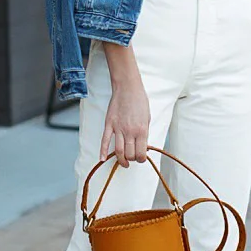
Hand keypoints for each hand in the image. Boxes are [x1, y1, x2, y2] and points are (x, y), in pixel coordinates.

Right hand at [100, 45, 149, 166]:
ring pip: (118, 151)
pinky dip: (103, 152)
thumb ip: (144, 132)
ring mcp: (118, 128)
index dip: (141, 159)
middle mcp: (130, 132)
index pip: (141, 153)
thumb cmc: (140, 101)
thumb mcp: (148, 117)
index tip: (141, 158)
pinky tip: (102, 159)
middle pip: (129, 154)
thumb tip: (142, 145)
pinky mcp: (109, 124)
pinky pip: (105, 141)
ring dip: (121, 160)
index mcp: (142, 130)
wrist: (128, 87)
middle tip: (132, 159)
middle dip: (131, 160)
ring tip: (123, 163)